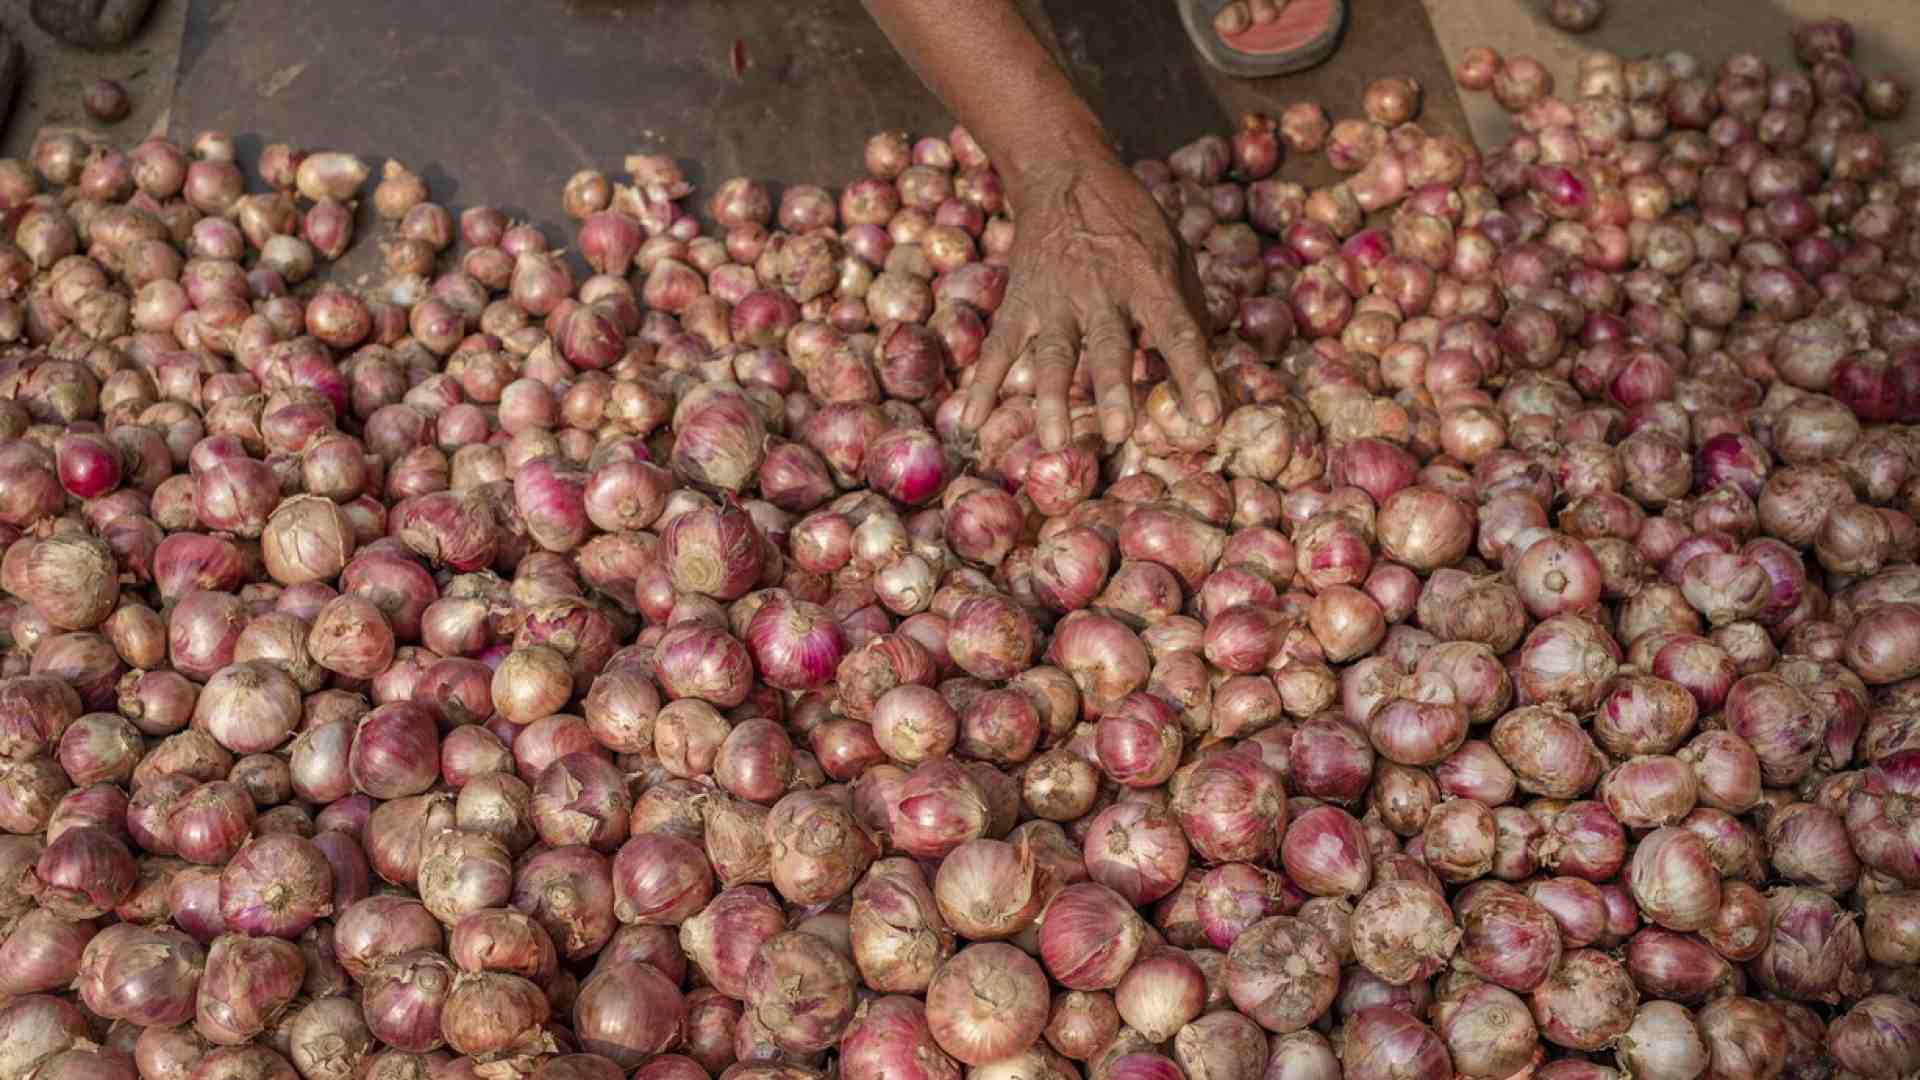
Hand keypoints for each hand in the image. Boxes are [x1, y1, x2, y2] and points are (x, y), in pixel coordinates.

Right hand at [961, 159, 1222, 450]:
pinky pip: (1000, 347)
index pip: (1177, 331)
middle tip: (1119, 432)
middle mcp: (1102, 290)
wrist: (1064, 175)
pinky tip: (970, 420)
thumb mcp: (1174, 249)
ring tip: (1054, 441)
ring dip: (1053, 399)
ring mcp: (1055, 298)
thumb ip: (1189, 305)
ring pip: (1054, 354)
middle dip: (1113, 389)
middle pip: (1108, 346)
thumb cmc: (1130, 221)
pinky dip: (984, 384)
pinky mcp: (1020, 301)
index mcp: (1149, 278)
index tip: (1207, 416)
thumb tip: (1200, 363)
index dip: (1194, 374)